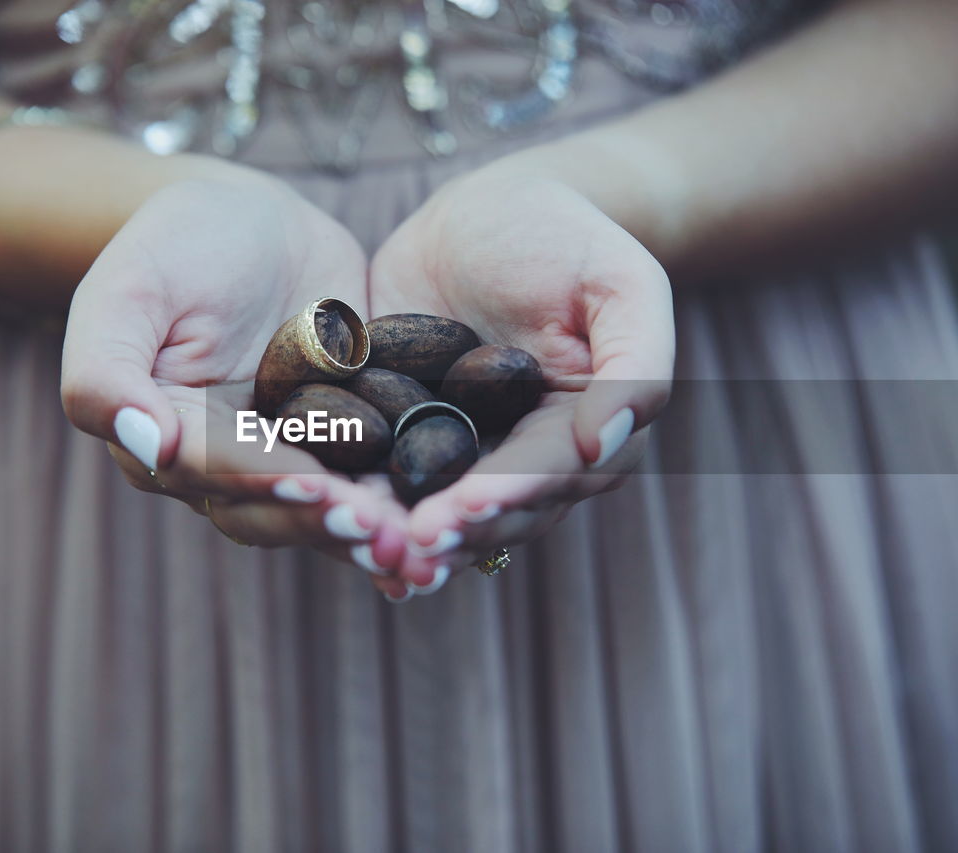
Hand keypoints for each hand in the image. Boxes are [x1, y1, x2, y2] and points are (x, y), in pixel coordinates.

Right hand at [61, 170, 408, 563]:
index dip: (266, 484)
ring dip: (375, 529)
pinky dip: (410, 496)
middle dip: (330, 523)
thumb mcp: (127, 292)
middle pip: (277, 511)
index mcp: (170, 443)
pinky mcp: (351, 438)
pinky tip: (459, 511)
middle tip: (385, 535)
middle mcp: (231, 468)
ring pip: (331, 507)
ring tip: (420, 541)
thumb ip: (107, 371)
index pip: (217, 474)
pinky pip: (378, 475)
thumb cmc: (172, 246)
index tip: (316, 490)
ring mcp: (294, 457)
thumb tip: (146, 447)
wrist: (246, 221)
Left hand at [367, 159, 674, 593]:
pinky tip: (322, 511)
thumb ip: (636, 365)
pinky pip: (380, 469)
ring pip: (433, 506)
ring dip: (400, 533)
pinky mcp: (401, 429)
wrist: (494, 211)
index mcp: (580, 434)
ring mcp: (458, 449)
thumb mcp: (622, 284)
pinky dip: (356, 494)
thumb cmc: (571, 239)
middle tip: (408, 545)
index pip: (546, 474)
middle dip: (451, 531)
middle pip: (490, 511)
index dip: (507, 494)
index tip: (465, 507)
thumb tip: (603, 445)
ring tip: (365, 546)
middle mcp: (520, 458)